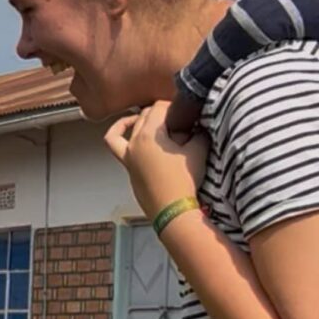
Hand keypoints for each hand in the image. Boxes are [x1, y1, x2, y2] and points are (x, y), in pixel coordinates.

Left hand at [104, 101, 209, 217]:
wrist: (173, 212)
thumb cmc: (185, 180)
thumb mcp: (198, 151)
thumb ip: (199, 133)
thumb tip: (199, 127)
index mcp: (148, 134)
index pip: (158, 107)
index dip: (173, 105)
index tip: (184, 111)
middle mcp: (134, 143)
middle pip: (143, 116)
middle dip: (159, 113)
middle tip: (175, 119)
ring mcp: (128, 159)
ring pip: (122, 132)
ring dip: (129, 122)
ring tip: (139, 121)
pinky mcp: (130, 172)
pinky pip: (119, 150)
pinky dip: (123, 142)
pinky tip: (134, 144)